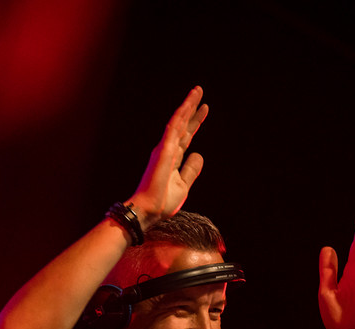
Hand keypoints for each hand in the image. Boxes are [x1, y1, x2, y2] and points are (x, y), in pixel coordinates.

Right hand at [129, 86, 208, 226]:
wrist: (150, 210)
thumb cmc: (163, 200)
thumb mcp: (183, 184)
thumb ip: (191, 169)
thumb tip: (199, 154)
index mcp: (173, 158)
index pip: (186, 135)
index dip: (195, 122)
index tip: (204, 109)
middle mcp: (168, 150)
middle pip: (183, 125)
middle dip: (192, 108)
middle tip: (200, 92)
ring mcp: (165, 149)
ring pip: (178, 122)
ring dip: (187, 106)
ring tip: (197, 92)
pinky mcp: (163, 152)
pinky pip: (172, 131)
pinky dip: (180, 118)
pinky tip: (186, 107)